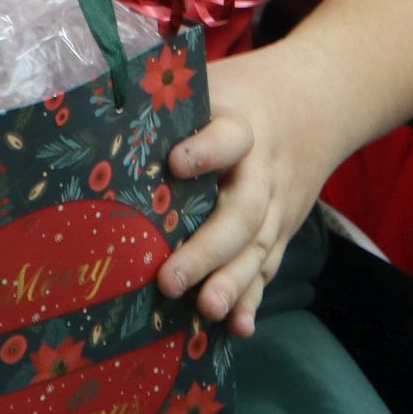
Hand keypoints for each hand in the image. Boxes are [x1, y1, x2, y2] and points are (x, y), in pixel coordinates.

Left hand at [158, 47, 338, 338]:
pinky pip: (267, 269)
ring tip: (205, 310)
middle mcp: (262, 171)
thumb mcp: (212, 84)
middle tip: (169, 279)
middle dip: (208, 248)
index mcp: (241, 126)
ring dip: (232, 283)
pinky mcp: (280, 232)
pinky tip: (238, 329)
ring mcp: (277, 206)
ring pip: (257, 248)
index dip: (205, 151)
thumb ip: (171, 101)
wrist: (315, 103)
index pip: (228, 137)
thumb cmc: (239, 97)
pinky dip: (254, 299)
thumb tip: (97, 109)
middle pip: (243, 212)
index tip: (175, 163)